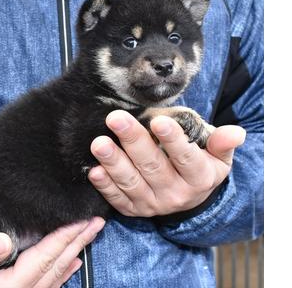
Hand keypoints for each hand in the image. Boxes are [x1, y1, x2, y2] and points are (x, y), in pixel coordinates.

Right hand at [0, 217, 104, 287]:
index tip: (81, 220)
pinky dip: (61, 273)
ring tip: (88, 236)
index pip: (43, 259)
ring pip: (54, 277)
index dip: (64, 238)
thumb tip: (5, 240)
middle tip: (95, 223)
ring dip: (72, 254)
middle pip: (55, 267)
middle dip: (76, 243)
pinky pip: (45, 286)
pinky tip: (70, 264)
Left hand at [88, 110, 245, 216]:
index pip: (186, 158)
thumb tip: (235, 132)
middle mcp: (175, 194)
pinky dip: (105, 186)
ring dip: (113, 162)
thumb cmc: (200, 168)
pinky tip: (94, 170)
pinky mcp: (133, 210)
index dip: (173, 140)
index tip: (158, 120)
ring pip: (131, 183)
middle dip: (133, 141)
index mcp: (198, 178)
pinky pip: (117, 199)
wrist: (188, 200)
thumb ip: (222, 144)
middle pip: (152, 166)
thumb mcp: (217, 158)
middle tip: (116, 119)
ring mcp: (152, 204)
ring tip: (99, 143)